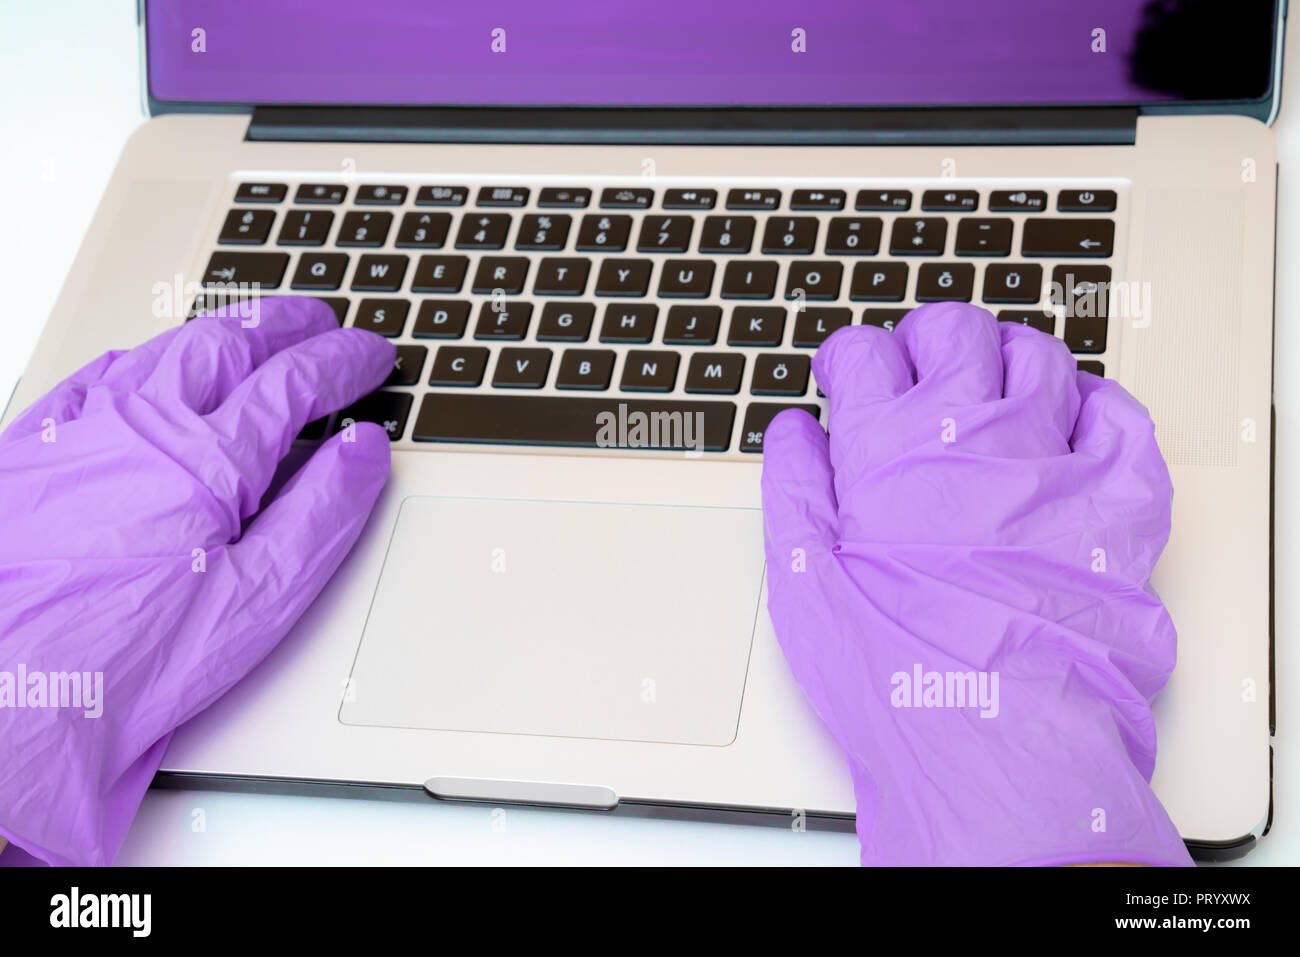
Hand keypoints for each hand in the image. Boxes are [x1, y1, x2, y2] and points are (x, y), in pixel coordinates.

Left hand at [0, 298, 393, 864]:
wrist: (4, 701)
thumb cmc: (126, 664)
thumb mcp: (258, 602)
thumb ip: (322, 515)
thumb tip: (363, 449)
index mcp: (206, 458)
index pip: (293, 382)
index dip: (342, 362)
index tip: (371, 357)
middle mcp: (139, 424)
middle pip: (227, 344)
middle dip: (284, 326)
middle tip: (321, 323)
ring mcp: (79, 432)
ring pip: (161, 351)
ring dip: (219, 332)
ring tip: (253, 331)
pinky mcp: (30, 454)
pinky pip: (93, 377)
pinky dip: (140, 358)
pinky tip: (150, 365)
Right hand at [761, 303, 1191, 865]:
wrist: (991, 740)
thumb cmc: (893, 672)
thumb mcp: (804, 580)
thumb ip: (794, 491)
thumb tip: (791, 434)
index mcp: (889, 445)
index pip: (864, 354)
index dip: (846, 357)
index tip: (843, 373)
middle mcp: (973, 432)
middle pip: (954, 331)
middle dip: (926, 335)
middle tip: (915, 362)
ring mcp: (1051, 460)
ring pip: (1038, 359)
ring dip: (1007, 355)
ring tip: (992, 379)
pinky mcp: (1114, 504)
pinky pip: (1122, 423)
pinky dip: (1099, 407)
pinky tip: (1076, 418)